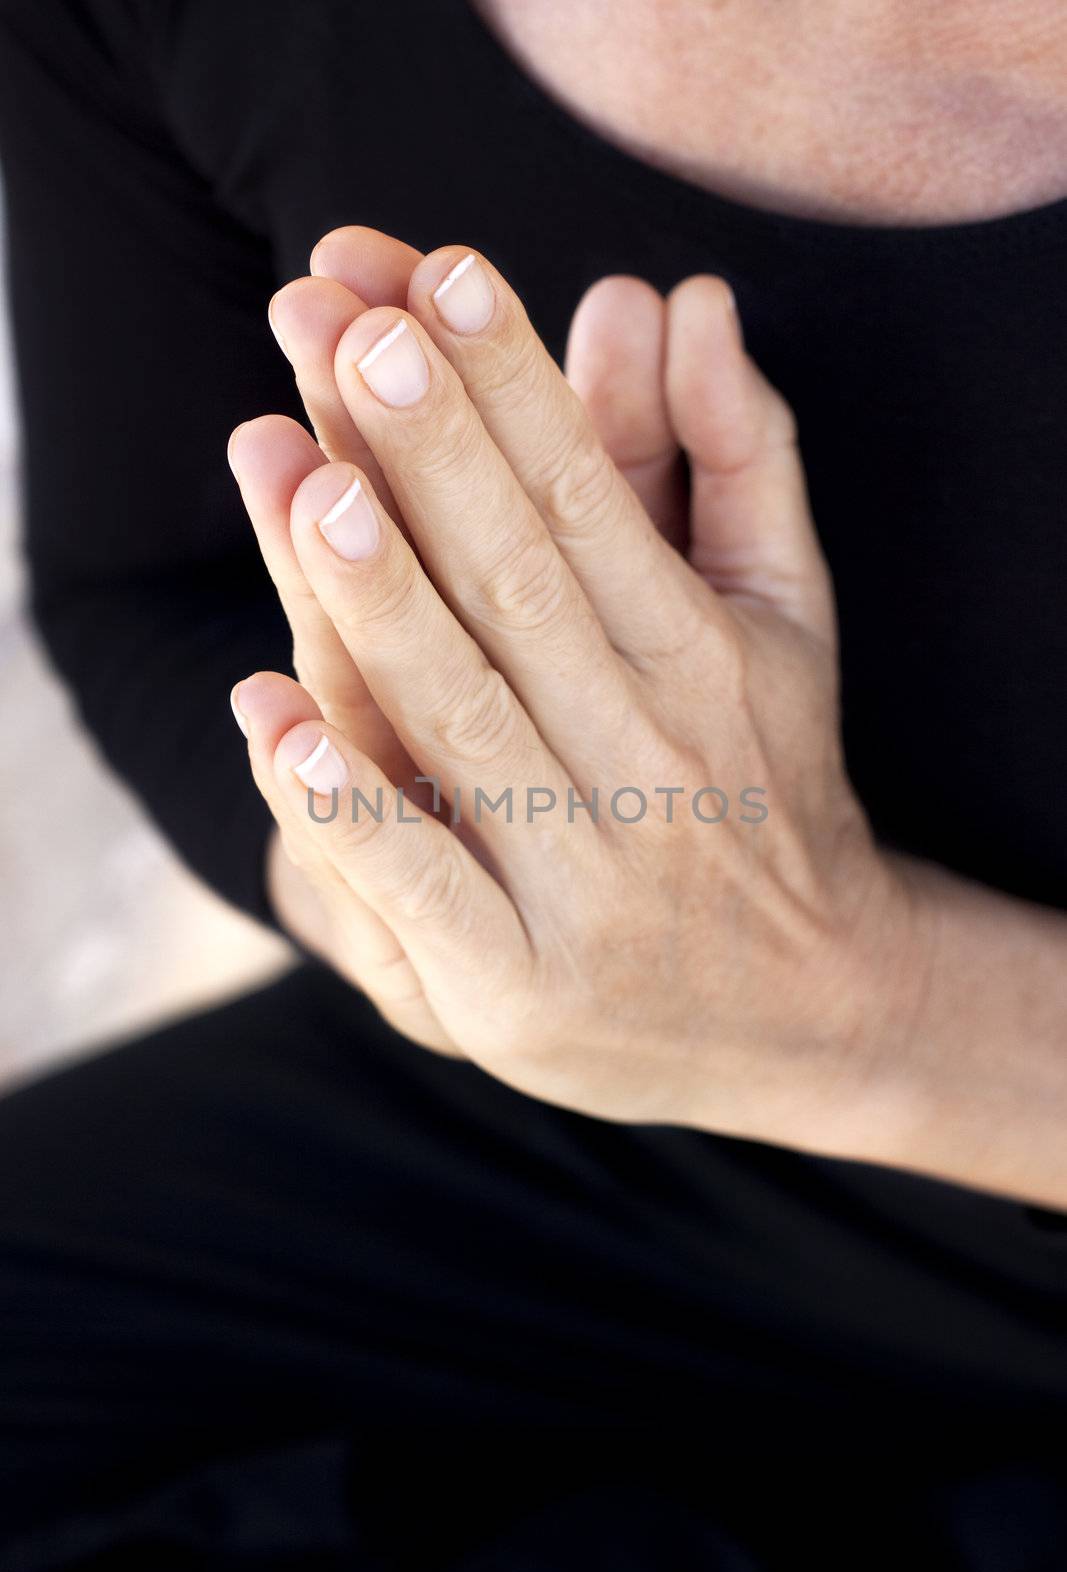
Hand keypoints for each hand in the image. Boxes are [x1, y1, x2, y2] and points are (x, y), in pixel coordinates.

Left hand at [229, 236, 919, 1152]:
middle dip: (431, 458)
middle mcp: (648, 764)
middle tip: (350, 334)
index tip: (436, 279)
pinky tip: (271, 712)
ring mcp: (581, 885)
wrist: (808, 1011)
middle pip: (519, 593)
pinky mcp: (515, 989)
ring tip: (303, 481)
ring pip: (464, 725)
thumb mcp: (785, 618)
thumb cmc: (768, 786)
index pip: (592, 505)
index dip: (514, 391)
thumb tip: (691, 297)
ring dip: (377, 604)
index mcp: (704, 662)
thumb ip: (743, 455)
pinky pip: (423, 889)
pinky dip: (346, 809)